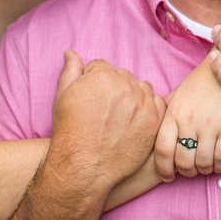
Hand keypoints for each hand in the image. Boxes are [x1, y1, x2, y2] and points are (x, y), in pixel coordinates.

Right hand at [49, 51, 165, 192]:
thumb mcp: (62, 96)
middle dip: (113, 88)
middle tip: (104, 110)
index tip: (91, 99)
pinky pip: (157, 103)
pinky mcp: (154, 121)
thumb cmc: (70, 131)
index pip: (102, 67)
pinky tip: (134, 121)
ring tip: (118, 117)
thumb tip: (71, 53)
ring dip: (132, 96)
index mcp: (103, 75)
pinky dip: (148, 108)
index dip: (94, 82)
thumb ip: (70, 70)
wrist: (84, 166)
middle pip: (122, 77)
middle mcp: (125, 85)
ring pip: (141, 88)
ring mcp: (143, 103)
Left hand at [155, 60, 220, 179]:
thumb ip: (168, 112)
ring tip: (204, 167)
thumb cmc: (202, 82)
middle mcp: (190, 121)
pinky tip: (218, 164)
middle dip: (185, 172)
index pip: (162, 150)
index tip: (167, 176)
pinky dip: (219, 167)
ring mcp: (211, 125)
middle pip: (183, 161)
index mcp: (174, 113)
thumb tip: (157, 129)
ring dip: (203, 170)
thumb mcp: (179, 94)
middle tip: (189, 172)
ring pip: (203, 163)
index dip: (163, 169)